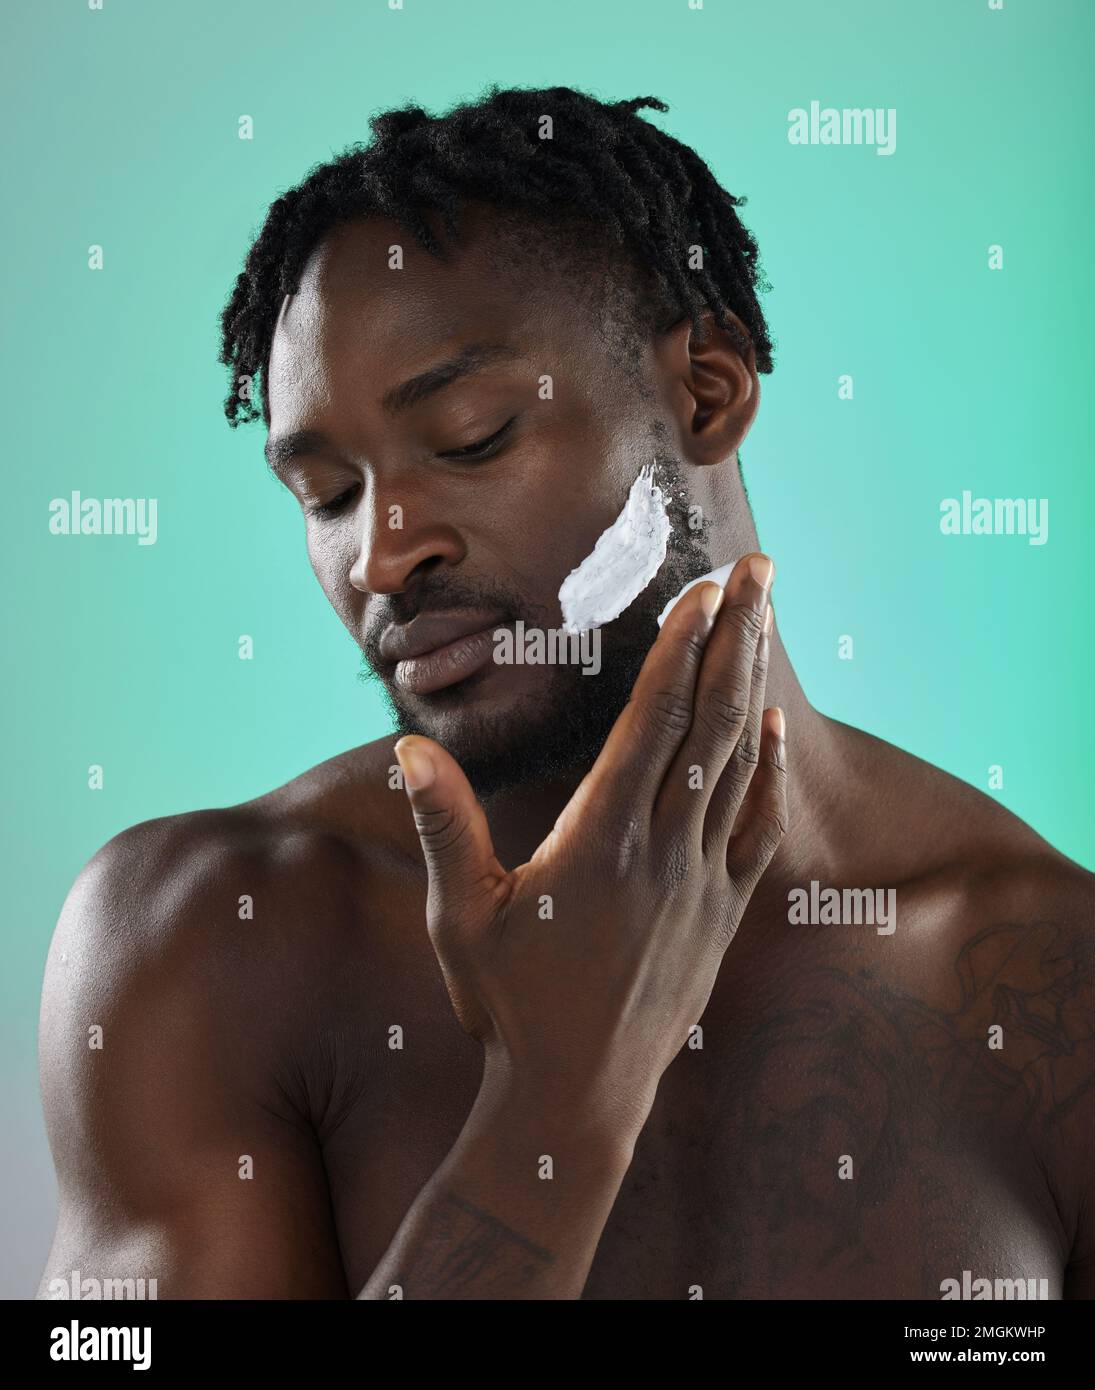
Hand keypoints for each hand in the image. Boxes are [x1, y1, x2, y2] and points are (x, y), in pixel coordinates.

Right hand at [394, 552, 786, 1139]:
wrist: (575, 1099)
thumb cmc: (507, 1005)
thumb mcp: (459, 915)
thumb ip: (442, 825)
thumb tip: (409, 747)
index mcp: (601, 840)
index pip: (654, 722)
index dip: (683, 648)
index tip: (706, 588)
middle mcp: (664, 852)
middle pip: (712, 723)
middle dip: (737, 638)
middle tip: (760, 570)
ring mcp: (701, 884)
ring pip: (740, 764)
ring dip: (754, 686)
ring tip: (766, 621)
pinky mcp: (721, 916)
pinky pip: (758, 829)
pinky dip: (770, 773)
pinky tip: (775, 729)